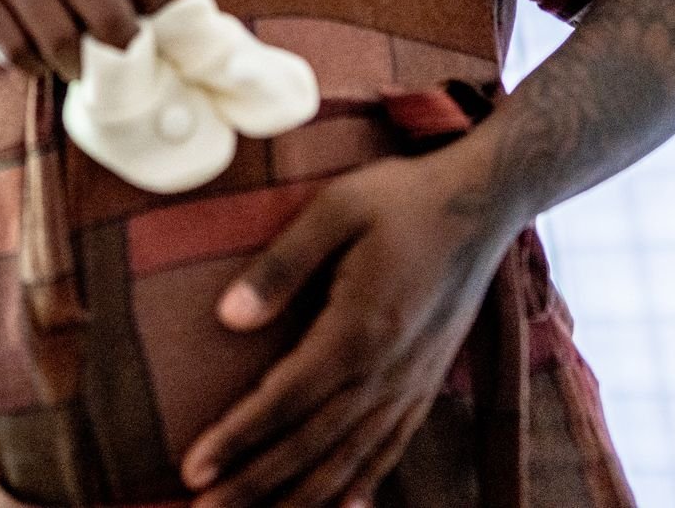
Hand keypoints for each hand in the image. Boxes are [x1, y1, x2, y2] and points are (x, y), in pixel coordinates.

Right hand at [0, 0, 191, 80]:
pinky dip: (35, 66)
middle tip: (123, 62)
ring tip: (81, 67)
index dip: (161, 18)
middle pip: (108, 18)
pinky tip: (41, 58)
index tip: (157, 32)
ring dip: (77, 67)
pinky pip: (18, 53)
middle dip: (123, 51)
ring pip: (60, 41)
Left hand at [181, 145, 526, 507]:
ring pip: (350, 460)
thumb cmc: (400, 198)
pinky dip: (360, 486)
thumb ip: (281, 265)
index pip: (286, 400)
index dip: (237, 438)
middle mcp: (388, 370)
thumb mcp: (335, 208)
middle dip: (255, 485)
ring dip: (301, 498)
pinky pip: (390, 450)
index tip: (193, 468)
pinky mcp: (426, 383)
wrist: (481, 203)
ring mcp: (411, 383)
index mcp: (359, 328)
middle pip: (312, 445)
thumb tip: (228, 318)